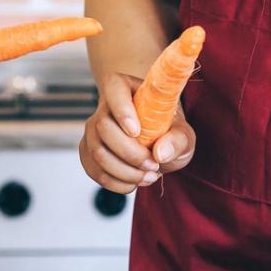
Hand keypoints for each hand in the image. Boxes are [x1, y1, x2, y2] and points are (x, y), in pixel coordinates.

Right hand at [79, 70, 195, 192]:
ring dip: (125, 172)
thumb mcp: (182, 131)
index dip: (122, 110)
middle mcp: (103, 106)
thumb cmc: (168, 129)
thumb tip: (160, 153)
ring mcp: (92, 130)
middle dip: (131, 154)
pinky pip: (93, 170)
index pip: (114, 89)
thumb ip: (177, 139)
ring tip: (149, 177)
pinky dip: (115, 183)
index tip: (137, 132)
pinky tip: (133, 183)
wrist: (156, 142)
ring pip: (97, 153)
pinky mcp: (88, 152)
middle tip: (154, 165)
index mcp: (125, 87)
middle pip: (103, 128)